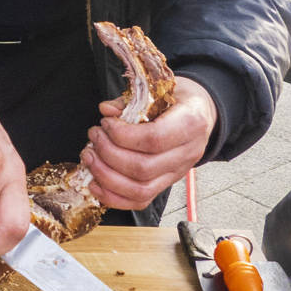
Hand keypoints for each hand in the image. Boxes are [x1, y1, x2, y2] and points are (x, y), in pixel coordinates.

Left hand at [81, 75, 215, 210]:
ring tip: (90, 157)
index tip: (105, 123)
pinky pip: (140, 201)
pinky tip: (95, 183)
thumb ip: (131, 101)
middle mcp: (187, 153)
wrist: (201, 113)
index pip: (153, 139)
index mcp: (190, 123)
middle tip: (94, 137)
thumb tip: (105, 110)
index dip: (122, 135)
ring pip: (140, 190)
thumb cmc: (178, 98)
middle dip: (108, 154)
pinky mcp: (167, 184)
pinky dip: (114, 197)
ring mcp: (178, 173)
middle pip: (143, 168)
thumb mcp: (159, 89)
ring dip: (106, 177)